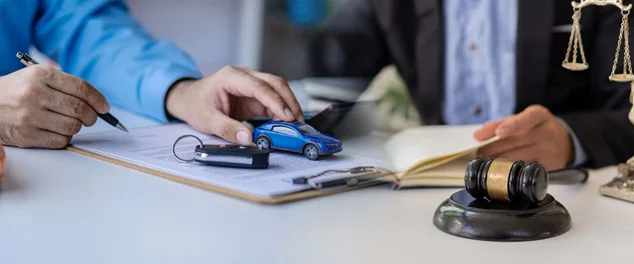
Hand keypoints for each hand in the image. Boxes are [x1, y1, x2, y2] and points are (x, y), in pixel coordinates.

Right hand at [0, 65, 109, 147]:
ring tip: (71, 123)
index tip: (104, 107)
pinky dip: (65, 138)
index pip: (81, 88)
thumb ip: (63, 81)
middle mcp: (35, 94)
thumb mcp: (34, 75)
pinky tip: (58, 131)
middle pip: (79, 108)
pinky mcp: (26, 135)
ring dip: (78, 127)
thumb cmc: (16, 91)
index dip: (98, 99)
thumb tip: (96, 99)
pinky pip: (61, 140)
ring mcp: (30, 116)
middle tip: (91, 118)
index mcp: (41, 75)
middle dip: (92, 116)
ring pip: (72, 126)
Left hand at [165, 66, 303, 144]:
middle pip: (274, 83)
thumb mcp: (207, 120)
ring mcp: (251, 85)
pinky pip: (272, 102)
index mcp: (231, 77)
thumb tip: (248, 138)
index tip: (287, 116)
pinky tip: (286, 124)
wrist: (188, 99)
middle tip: (298, 121)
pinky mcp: (254, 96)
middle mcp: (244, 76)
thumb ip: (228, 129)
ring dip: (288, 107)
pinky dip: (281, 112)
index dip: (275, 101)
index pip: (259, 87)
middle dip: (289, 101)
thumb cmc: (195, 104)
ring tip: (296, 125)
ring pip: (277, 91)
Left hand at [473, 105, 574, 170]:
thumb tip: (478, 135)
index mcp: (539, 115)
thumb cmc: (536, 128)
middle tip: (479, 152)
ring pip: (517, 157)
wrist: (564, 142)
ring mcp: (549, 150)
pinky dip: (510, 168)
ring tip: (487, 160)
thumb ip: (498, 124)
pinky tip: (502, 167)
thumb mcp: (521, 119)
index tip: (499, 132)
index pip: (527, 118)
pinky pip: (524, 168)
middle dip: (493, 147)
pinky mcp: (549, 165)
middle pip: (516, 141)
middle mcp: (547, 131)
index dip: (512, 125)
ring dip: (498, 160)